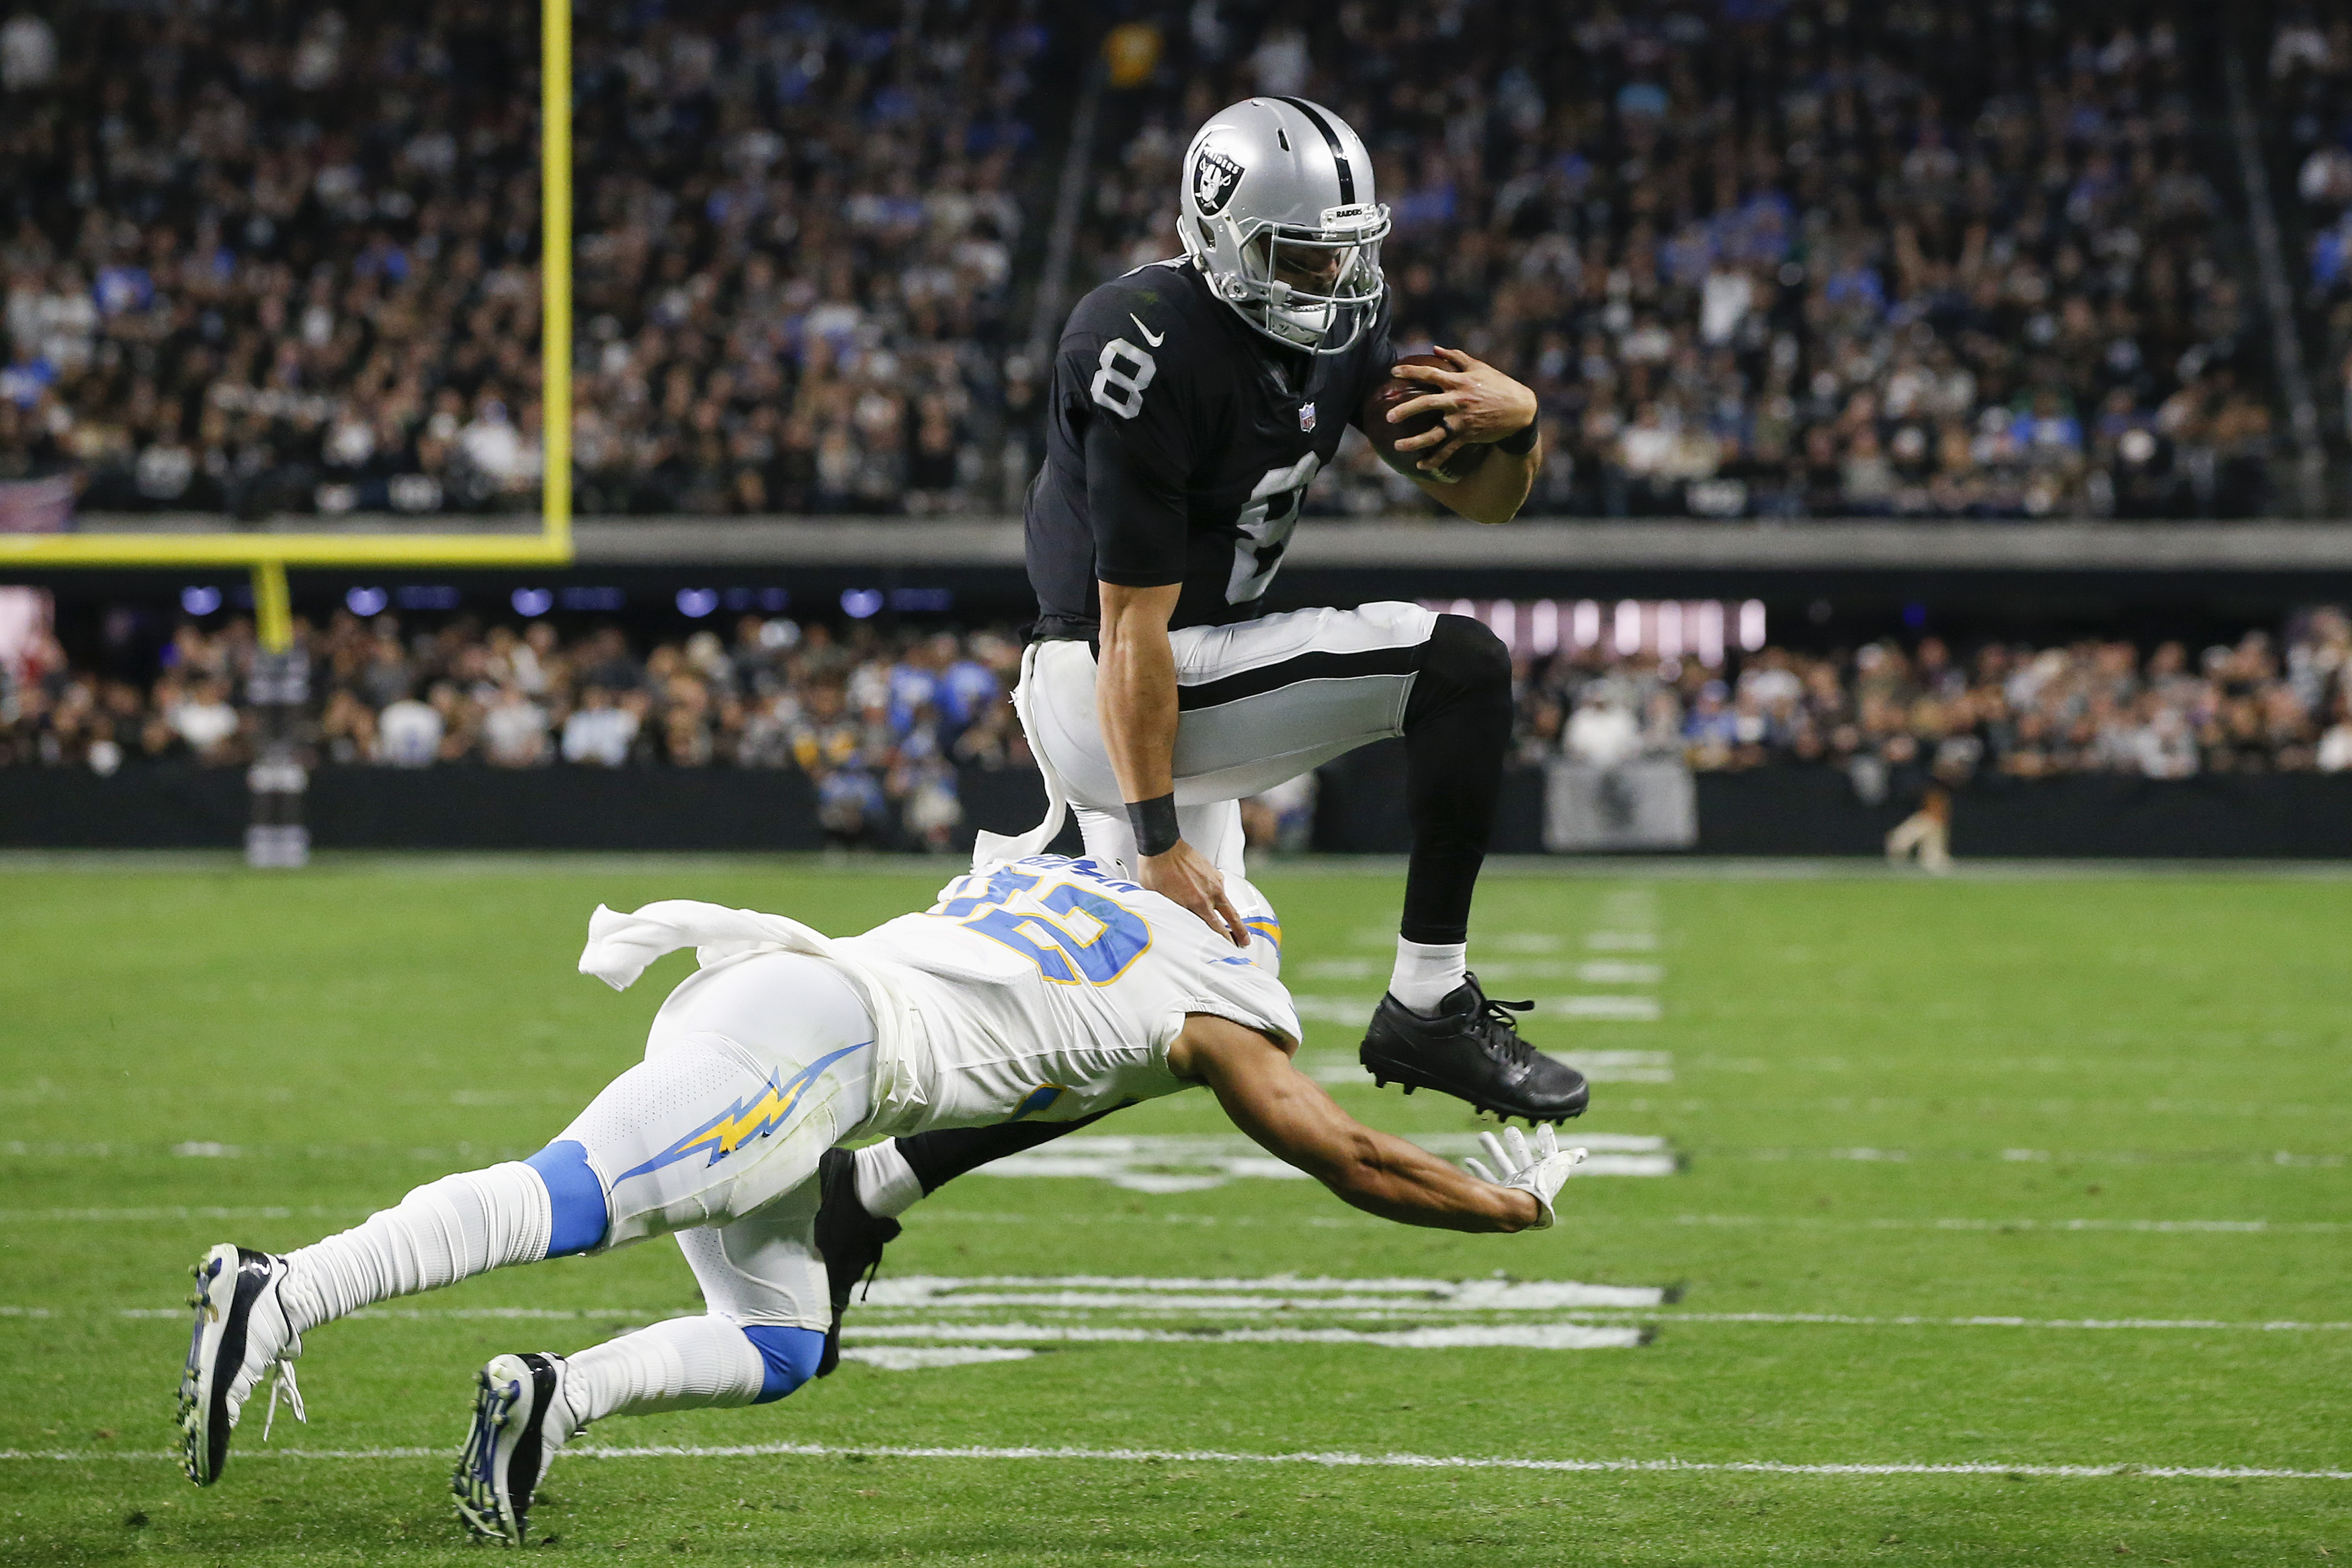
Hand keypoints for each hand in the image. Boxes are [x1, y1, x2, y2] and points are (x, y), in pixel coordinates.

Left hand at [1138, 839, 1247, 945]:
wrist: (1162, 845)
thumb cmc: (1156, 871)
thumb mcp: (1161, 900)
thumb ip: (1173, 912)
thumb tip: (1173, 922)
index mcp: (1198, 904)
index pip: (1217, 928)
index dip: (1225, 940)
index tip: (1229, 948)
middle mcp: (1210, 894)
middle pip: (1232, 917)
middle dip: (1240, 932)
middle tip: (1245, 942)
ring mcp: (1214, 881)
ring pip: (1227, 903)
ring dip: (1232, 915)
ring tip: (1236, 924)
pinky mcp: (1213, 871)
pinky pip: (1219, 888)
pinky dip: (1220, 896)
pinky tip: (1216, 899)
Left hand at [1389, 346, 1538, 473]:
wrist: (1521, 409)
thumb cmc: (1499, 385)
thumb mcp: (1480, 367)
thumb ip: (1456, 357)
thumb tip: (1435, 348)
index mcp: (1459, 381)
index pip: (1430, 374)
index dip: (1410, 371)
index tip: (1393, 372)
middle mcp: (1459, 400)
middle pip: (1426, 404)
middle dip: (1405, 410)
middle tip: (1388, 416)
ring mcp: (1463, 420)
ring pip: (1435, 433)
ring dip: (1415, 441)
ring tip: (1397, 446)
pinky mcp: (1468, 435)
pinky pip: (1448, 450)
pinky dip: (1434, 459)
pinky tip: (1420, 465)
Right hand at [1462, 1124, 1585, 1229]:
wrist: (1520, 1210)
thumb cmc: (1539, 1188)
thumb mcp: (1556, 1169)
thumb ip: (1567, 1159)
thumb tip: (1583, 1152)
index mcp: (1543, 1175)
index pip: (1547, 1154)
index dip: (1547, 1142)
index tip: (1544, 1127)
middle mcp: (1528, 1181)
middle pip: (1522, 1158)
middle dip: (1515, 1143)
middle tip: (1510, 1129)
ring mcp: (1512, 1187)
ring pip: (1501, 1164)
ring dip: (1493, 1150)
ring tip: (1482, 1135)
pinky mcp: (1498, 1194)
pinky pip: (1488, 1180)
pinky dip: (1480, 1170)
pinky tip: (1470, 1160)